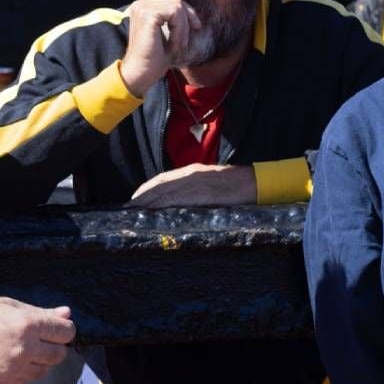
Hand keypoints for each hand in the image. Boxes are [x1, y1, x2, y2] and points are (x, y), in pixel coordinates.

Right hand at [0, 297, 74, 383]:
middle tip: (38, 339)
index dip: (63, 330)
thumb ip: (40, 312)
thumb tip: (66, 314)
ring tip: (18, 348)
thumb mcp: (8, 306)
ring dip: (38, 361)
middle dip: (53, 346)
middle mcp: (26, 350)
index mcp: (28, 325)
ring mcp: (15, 370)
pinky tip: (6, 360)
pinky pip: (25, 381)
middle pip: (59, 354)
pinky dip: (22, 372)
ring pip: (43, 370)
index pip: (66, 332)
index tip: (56, 329)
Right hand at [120, 0, 201, 95]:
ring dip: (183, 29)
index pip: (172, 1)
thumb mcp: (168, 34)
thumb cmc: (154, 59)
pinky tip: (173, 45)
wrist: (140, 74)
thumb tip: (192, 10)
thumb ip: (175, 19)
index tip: (196, 27)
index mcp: (144, 8)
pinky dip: (179, 31)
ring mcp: (142, 8)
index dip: (188, 13)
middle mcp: (141, 5)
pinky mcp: (147, 15)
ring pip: (177, 7)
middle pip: (176, 1)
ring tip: (177, 46)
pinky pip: (175, 14)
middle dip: (188, 20)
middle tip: (184, 42)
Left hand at [129, 164, 255, 207]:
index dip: (147, 189)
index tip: (134, 199)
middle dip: (142, 197)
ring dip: (148, 202)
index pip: (163, 178)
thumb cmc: (236, 185)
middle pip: (159, 185)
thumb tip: (180, 203)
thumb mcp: (212, 183)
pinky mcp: (204, 193)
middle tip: (127, 209)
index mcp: (193, 171)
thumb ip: (196, 190)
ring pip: (165, 191)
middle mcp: (191, 174)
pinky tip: (154, 211)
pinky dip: (163, 205)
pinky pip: (179, 199)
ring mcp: (197, 183)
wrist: (256, 182)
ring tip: (134, 212)